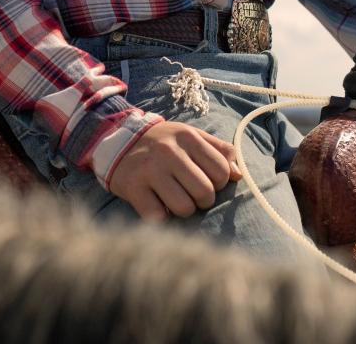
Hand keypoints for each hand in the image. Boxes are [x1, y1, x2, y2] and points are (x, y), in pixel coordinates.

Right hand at [109, 121, 240, 221]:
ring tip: (174, 199)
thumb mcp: (190, 137)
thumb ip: (218, 151)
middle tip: (191, 194)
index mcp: (187, 137)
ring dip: (182, 210)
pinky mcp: (133, 188)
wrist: (116, 140)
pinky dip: (161, 218)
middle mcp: (169, 152)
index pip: (221, 171)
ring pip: (184, 208)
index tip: (206, 180)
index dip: (219, 183)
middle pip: (205, 192)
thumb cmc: (162, 143)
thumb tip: (239, 175)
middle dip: (203, 200)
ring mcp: (150, 170)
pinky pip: (158, 217)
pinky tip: (157, 205)